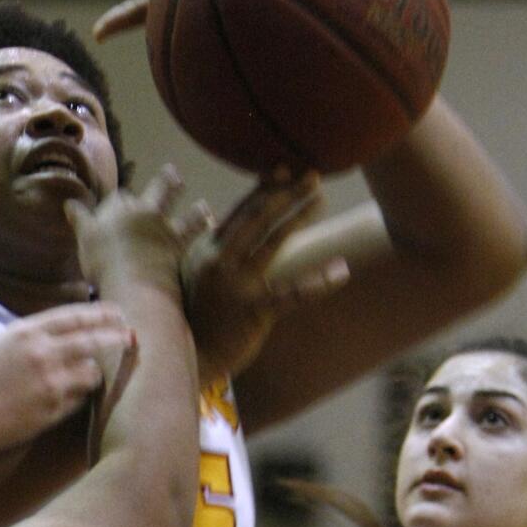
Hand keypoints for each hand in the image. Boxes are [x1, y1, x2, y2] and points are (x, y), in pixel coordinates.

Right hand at [0, 301, 135, 457]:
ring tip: (90, 373)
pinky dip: (79, 395)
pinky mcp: (53, 409)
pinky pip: (79, 398)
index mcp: (26, 332)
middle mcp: (42, 353)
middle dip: (116, 337)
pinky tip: (70, 395)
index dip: (101, 314)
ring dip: (94, 371)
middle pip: (93, 340)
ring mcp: (50, 382)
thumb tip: (65, 333)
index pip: (75, 316)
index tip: (117, 313)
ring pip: (92, 372)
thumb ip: (31, 336)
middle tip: (130, 336)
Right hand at [67, 164, 212, 299]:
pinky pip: (192, 230)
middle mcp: (142, 211)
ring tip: (199, 197)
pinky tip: (211, 219)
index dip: (119, 201)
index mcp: (118, 208)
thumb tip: (69, 203)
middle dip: (163, 181)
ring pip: (178, 209)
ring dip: (189, 202)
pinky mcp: (177, 244)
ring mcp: (162, 227)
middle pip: (154, 191)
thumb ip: (80, 219)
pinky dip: (202, 224)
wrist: (132, 282)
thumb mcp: (85, 238)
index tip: (119, 202)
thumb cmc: (102, 261)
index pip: (119, 198)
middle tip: (172, 170)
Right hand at [184, 168, 348, 384]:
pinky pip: (291, 294)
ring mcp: (235, 285)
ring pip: (272, 243)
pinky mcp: (253, 311)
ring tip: (321, 199)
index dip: (262, 189)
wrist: (185, 357)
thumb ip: (205, 247)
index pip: (238, 213)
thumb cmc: (189, 316)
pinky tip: (341, 270)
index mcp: (204, 251)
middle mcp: (218, 262)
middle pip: (256, 218)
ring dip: (299, 218)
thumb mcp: (189, 274)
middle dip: (285, 194)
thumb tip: (216, 218)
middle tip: (312, 174)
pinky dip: (317, 282)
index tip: (282, 169)